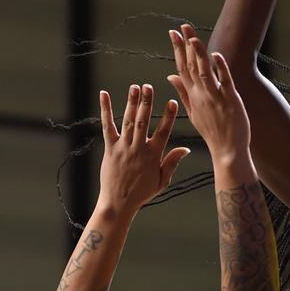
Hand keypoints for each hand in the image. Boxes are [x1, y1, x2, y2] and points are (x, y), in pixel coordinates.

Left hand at [98, 85, 188, 214]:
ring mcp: (123, 147)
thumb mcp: (162, 181)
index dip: (168, 116)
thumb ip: (172, 162)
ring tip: (135, 87)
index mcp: (153, 155)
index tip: (171, 102)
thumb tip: (186, 149)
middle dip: (146, 103)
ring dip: (131, 102)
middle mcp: (138, 148)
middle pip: (143, 121)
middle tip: (149, 87)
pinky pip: (107, 126)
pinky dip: (105, 110)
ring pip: (128, 121)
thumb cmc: (142, 193)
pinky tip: (104, 95)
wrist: (119, 203)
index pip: (163, 131)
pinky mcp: (110, 148)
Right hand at [168, 25, 250, 163]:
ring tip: (193, 37)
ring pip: (204, 72)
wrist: (227, 151)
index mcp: (192, 97)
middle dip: (185, 45)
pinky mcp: (230, 101)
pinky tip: (216, 55)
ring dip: (199, 54)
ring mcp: (215, 98)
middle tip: (181, 27)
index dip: (178, 49)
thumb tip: (170, 76)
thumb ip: (182, 92)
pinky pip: (225, 82)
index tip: (173, 33)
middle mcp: (201, 95)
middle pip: (190, 66)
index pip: (181, 68)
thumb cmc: (213, 132)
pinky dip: (220, 69)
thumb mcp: (193, 112)